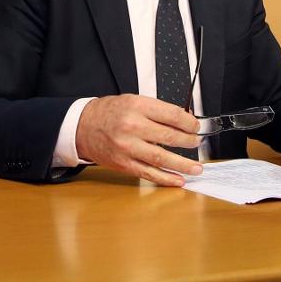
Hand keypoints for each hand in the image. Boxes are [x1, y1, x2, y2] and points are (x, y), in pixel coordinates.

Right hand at [75, 94, 201, 185]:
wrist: (83, 127)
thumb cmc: (109, 113)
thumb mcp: (133, 101)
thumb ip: (157, 110)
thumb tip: (183, 120)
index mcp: (137, 107)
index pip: (172, 115)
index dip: (189, 123)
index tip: (195, 127)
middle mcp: (133, 127)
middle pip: (169, 137)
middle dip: (188, 142)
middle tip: (197, 144)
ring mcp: (128, 147)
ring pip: (162, 158)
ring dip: (183, 164)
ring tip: (196, 167)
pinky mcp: (124, 164)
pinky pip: (149, 173)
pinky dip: (166, 178)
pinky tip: (178, 180)